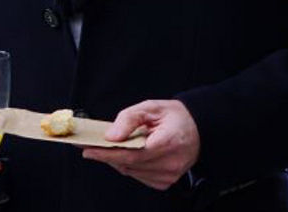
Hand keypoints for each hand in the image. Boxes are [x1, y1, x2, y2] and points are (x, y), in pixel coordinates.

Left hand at [82, 100, 199, 190]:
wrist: (198, 128)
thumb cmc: (175, 116)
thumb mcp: (151, 107)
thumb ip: (129, 119)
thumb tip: (111, 136)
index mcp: (168, 142)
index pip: (132, 153)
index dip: (108, 153)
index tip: (88, 150)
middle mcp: (171, 162)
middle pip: (130, 164)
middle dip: (107, 156)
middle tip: (89, 146)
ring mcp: (170, 174)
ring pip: (132, 172)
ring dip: (117, 161)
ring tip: (105, 149)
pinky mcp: (166, 181)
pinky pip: (140, 176)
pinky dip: (129, 166)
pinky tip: (125, 155)